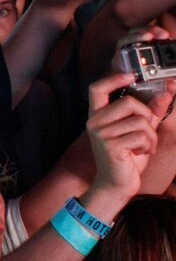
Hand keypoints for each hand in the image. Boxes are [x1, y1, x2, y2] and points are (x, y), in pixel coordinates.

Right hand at [86, 73, 160, 199]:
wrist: (117, 184)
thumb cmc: (127, 158)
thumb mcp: (139, 132)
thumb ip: (150, 112)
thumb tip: (166, 93)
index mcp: (98, 116)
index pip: (97, 89)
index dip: (114, 79)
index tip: (131, 76)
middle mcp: (94, 122)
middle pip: (128, 102)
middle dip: (146, 115)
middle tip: (146, 130)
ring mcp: (101, 134)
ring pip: (139, 121)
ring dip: (150, 135)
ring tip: (144, 146)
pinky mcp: (111, 146)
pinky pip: (140, 135)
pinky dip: (148, 145)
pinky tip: (141, 153)